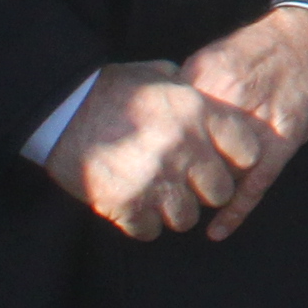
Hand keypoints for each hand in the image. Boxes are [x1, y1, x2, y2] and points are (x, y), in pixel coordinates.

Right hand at [49, 65, 274, 240]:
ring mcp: (156, 180)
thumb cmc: (109, 90)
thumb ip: (188, 87)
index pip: (247, 151)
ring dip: (173, 211)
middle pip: (220, 192)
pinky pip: (149, 231)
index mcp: (198, 113)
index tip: (221, 162)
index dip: (236, 160)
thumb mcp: (157, 76)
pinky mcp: (126, 205)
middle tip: (187, 185)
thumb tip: (203, 92)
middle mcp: (185, 149)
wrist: (60, 111)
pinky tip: (133, 207)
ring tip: (158, 197)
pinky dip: (142, 224)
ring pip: (187, 218)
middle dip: (205, 191)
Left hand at [179, 6, 307, 239]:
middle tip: (165, 193)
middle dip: (176, 175)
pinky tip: (217, 230)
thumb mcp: (220, 53)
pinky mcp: (282, 143)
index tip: (147, 164)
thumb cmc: (267, 44)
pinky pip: (253, 185)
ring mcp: (254, 125)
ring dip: (202, 194)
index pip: (167, 121)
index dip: (156, 147)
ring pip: (217, 171)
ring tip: (186, 211)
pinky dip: (234, 211)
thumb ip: (193, 84)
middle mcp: (224, 102)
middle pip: (189, 151)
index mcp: (203, 77)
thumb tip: (164, 110)